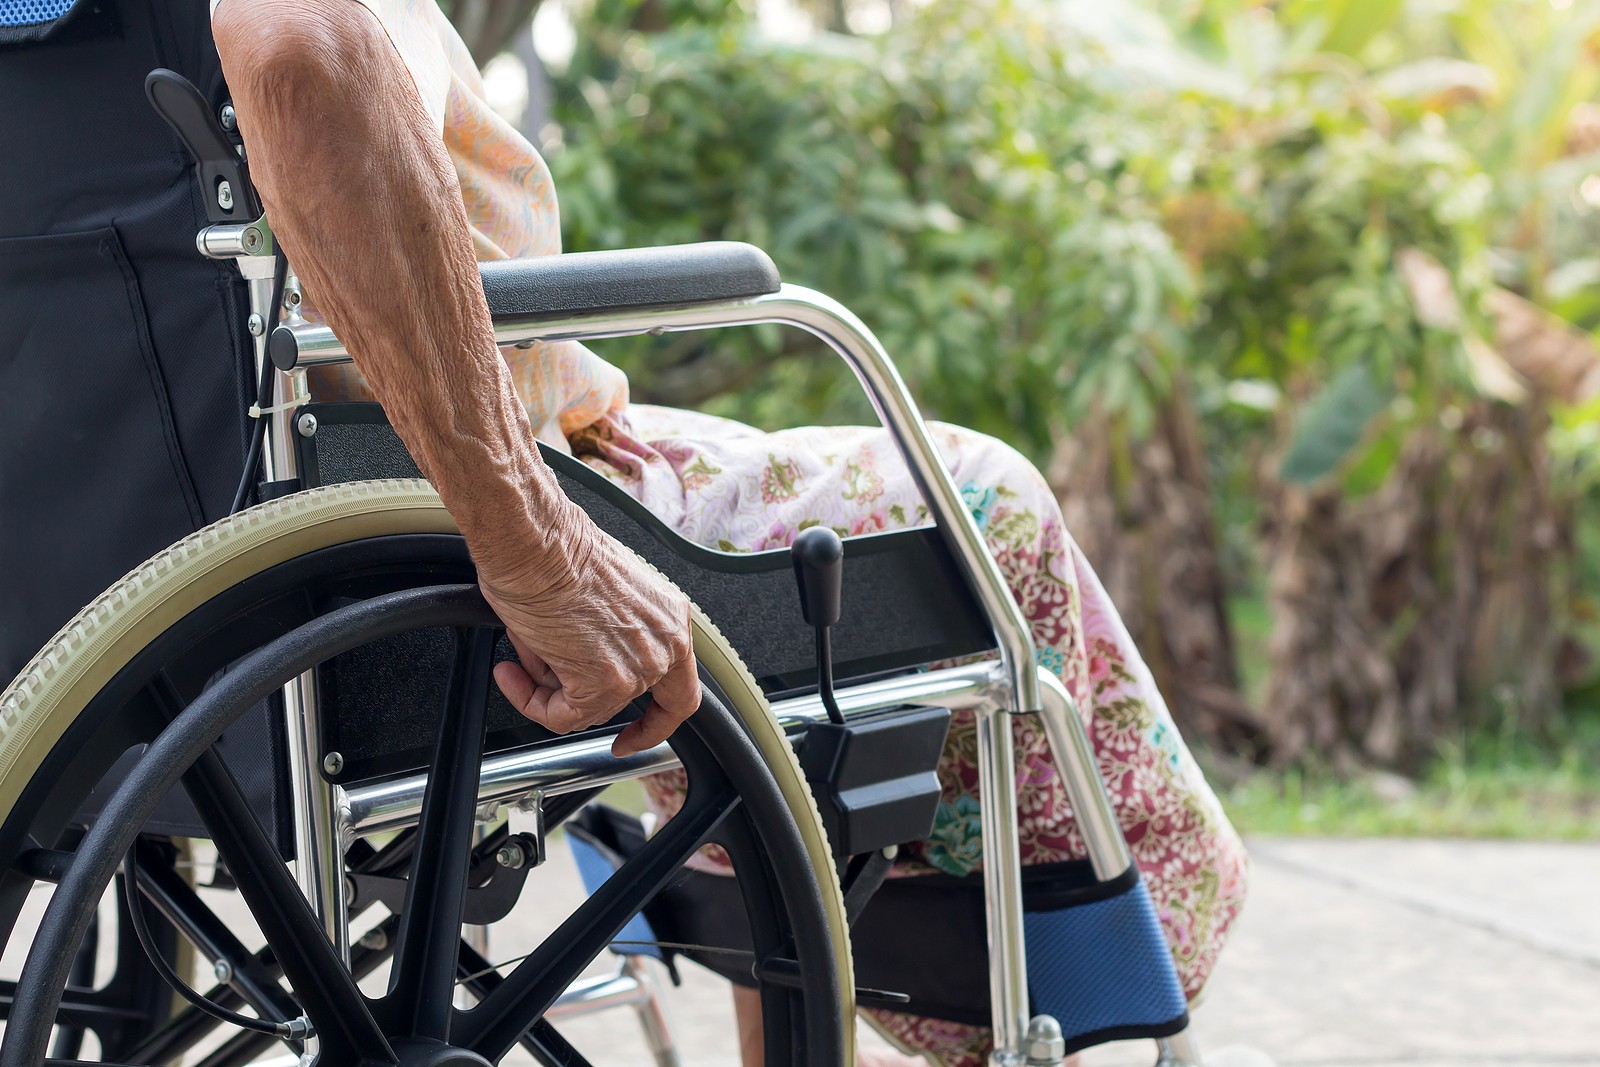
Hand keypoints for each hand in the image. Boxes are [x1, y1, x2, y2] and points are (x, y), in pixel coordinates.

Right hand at [479, 515, 701, 757]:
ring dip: (545, 687)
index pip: (679, 690)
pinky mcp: (603, 684)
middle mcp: (664, 645)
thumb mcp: (602, 598)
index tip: (633, 734)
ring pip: (586, 709)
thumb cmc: (558, 549)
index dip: (655, 722)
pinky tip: (511, 672)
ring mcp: (637, 668)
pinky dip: (529, 701)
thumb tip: (570, 668)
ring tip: (522, 650)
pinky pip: (560, 716)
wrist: (536, 540)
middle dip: (579, 696)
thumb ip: (605, 638)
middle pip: (624, 700)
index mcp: (670, 618)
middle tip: (545, 687)